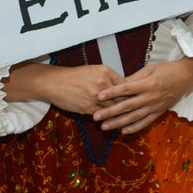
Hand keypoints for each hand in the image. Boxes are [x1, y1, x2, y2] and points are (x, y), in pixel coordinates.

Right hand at [4, 62, 125, 114]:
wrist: (54, 83)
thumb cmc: (74, 76)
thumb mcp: (95, 70)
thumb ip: (109, 77)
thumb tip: (123, 86)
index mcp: (106, 72)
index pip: (126, 85)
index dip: (132, 93)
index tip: (137, 98)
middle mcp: (103, 84)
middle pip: (122, 97)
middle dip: (129, 104)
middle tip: (137, 111)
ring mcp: (95, 97)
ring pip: (113, 108)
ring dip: (120, 114)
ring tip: (128, 119)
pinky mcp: (88, 108)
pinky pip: (102, 115)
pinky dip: (107, 118)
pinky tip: (112, 121)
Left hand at [93, 57, 192, 134]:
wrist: (186, 77)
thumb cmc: (167, 70)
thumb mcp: (150, 69)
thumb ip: (134, 78)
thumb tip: (118, 84)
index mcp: (148, 83)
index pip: (126, 89)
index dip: (112, 93)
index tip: (99, 96)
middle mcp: (151, 97)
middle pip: (127, 105)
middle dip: (110, 111)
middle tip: (96, 116)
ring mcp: (155, 106)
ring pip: (134, 117)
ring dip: (118, 122)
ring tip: (104, 126)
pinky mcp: (159, 112)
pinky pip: (145, 122)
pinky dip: (134, 127)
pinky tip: (123, 131)